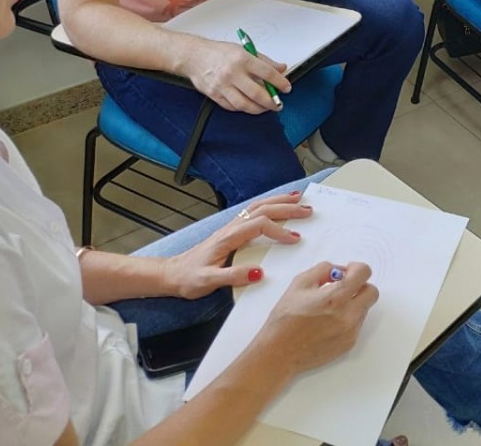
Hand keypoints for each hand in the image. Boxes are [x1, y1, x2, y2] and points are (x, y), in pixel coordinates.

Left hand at [162, 193, 313, 298]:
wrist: (172, 274)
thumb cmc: (188, 278)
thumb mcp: (208, 282)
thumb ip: (232, 276)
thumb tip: (259, 272)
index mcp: (229, 237)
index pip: (260, 225)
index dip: (279, 230)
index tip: (295, 239)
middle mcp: (231, 227)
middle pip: (263, 209)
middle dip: (287, 207)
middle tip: (308, 209)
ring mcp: (231, 227)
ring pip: (258, 206)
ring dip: (279, 201)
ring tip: (299, 199)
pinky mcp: (231, 230)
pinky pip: (254, 211)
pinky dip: (270, 204)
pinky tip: (277, 206)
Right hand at [182, 37, 290, 113]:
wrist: (193, 56)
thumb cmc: (218, 52)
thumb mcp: (243, 50)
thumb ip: (264, 61)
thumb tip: (281, 69)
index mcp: (242, 59)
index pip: (267, 73)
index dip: (280, 82)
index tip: (286, 88)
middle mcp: (232, 73)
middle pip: (257, 93)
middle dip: (271, 101)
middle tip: (278, 104)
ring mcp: (222, 86)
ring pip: (244, 104)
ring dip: (258, 109)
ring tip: (265, 107)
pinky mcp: (214, 95)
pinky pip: (232, 107)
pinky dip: (243, 108)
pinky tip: (249, 106)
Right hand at [257, 261, 378, 372]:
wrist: (279, 352)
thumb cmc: (285, 318)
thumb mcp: (299, 283)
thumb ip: (324, 270)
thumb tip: (339, 271)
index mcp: (336, 297)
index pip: (364, 273)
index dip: (357, 268)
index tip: (348, 271)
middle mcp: (348, 315)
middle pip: (372, 292)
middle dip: (360, 286)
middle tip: (344, 287)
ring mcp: (351, 331)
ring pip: (365, 308)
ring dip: (354, 302)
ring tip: (331, 307)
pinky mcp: (349, 343)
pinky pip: (357, 324)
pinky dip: (349, 318)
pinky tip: (329, 321)